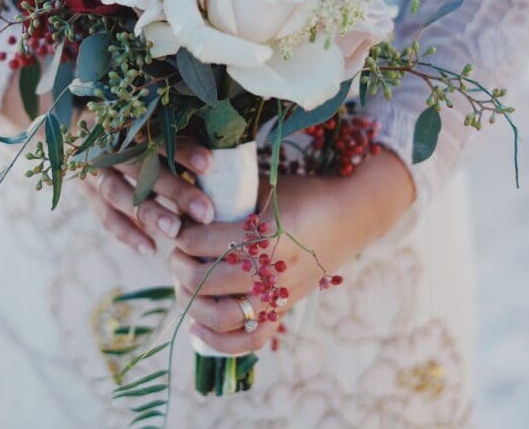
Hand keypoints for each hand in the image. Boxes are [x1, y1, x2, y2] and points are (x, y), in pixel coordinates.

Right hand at [0, 74, 217, 256]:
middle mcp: (108, 144)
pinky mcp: (88, 193)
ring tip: (176, 232)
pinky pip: (106, 216)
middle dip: (175, 190)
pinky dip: (127, 234)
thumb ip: (180, 135)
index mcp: (126, 120)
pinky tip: (150, 249)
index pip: (157, 135)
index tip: (211, 164)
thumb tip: (221, 154)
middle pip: (141, 167)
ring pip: (120, 194)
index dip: (183, 150)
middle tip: (206, 212)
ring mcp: (93, 170)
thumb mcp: (152, 122)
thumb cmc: (134, 125)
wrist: (80, 127)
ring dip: (150, 213)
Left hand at [170, 150, 413, 353]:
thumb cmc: (305, 193)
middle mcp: (272, 271)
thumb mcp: (265, 187)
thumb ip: (229, 198)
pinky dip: (219, 341)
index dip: (183, 236)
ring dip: (192, 304)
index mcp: (265, 235)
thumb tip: (186, 204)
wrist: (353, 213)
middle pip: (207, 281)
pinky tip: (196, 326)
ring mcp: (280, 294)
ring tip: (182, 286)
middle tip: (176, 255)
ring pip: (223, 317)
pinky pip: (250, 340)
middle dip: (180, 268)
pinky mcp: (285, 308)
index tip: (178, 228)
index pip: (204, 242)